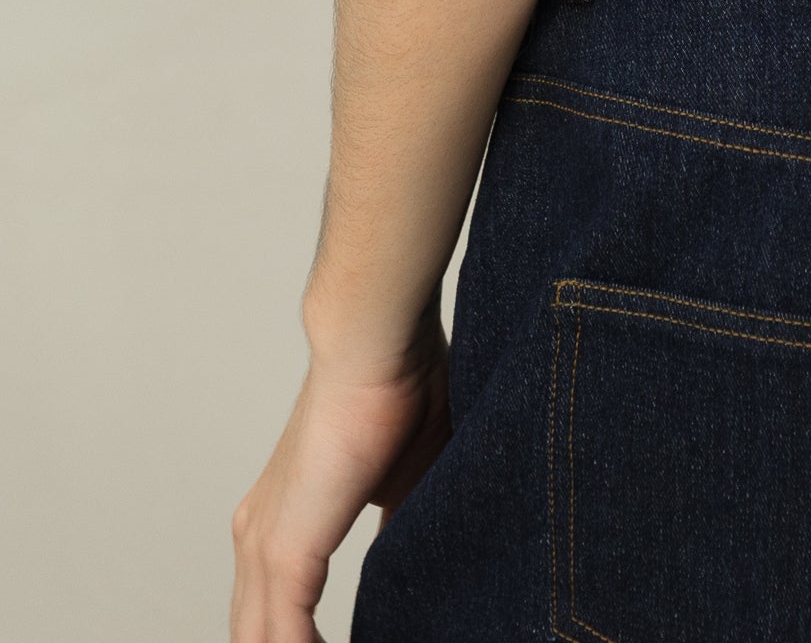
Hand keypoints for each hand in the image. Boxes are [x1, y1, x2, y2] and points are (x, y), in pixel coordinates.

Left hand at [230, 316, 449, 641]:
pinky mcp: (282, 551)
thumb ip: (397, 530)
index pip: (276, 612)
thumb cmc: (401, 388)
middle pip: (256, 635)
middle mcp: (257, 538)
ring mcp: (262, 546)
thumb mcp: (405, 482)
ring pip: (260, 642)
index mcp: (282, 521)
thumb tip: (408, 571)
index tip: (356, 641)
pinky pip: (281, 640)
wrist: (379, 344)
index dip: (301, 642)